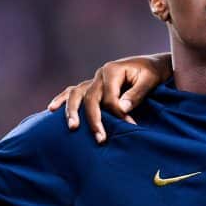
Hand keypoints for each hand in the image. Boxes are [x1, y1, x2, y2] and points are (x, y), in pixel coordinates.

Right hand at [48, 53, 172, 142]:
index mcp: (112, 70)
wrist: (153, 65)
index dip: (118, 113)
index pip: (109, 97)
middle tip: (101, 139)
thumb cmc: (153, 73)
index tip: (130, 125)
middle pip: (90, 98)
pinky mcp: (92, 86)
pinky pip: (73, 92)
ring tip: (73, 127)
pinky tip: (52, 109)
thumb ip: (136, 94)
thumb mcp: (149, 80)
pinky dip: (62, 100)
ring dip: (72, 112)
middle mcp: (99, 74)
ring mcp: (93, 79)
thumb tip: (122, 110)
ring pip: (76, 95)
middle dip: (94, 120)